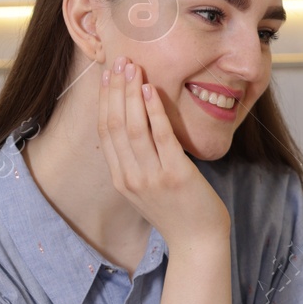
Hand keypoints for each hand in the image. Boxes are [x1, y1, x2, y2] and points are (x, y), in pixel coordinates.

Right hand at [96, 54, 230, 249]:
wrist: (198, 243)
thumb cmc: (178, 212)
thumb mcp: (147, 189)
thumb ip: (137, 163)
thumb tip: (136, 127)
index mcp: (120, 179)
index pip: (105, 132)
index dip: (104, 100)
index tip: (108, 75)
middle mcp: (130, 177)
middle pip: (114, 124)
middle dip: (115, 89)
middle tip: (120, 61)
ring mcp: (150, 177)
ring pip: (133, 126)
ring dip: (131, 93)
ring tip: (134, 67)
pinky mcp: (174, 174)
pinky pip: (160, 135)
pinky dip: (153, 110)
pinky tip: (150, 90)